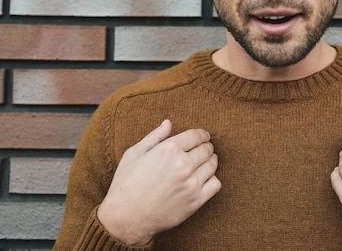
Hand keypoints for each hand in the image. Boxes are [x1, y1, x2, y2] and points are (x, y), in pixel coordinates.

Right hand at [97, 120, 220, 245]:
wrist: (125, 218)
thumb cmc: (126, 184)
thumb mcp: (134, 154)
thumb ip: (154, 137)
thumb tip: (168, 123)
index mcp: (169, 149)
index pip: (197, 135)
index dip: (202, 135)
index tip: (204, 137)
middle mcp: (183, 164)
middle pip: (207, 149)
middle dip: (206, 147)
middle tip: (204, 150)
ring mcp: (191, 183)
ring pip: (213, 165)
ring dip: (210, 161)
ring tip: (204, 163)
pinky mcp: (196, 201)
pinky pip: (216, 184)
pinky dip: (212, 179)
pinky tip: (203, 179)